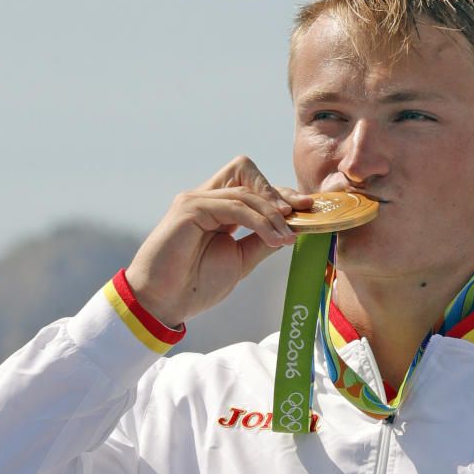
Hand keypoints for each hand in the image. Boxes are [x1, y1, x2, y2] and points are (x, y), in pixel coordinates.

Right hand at [124, 156, 311, 325]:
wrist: (164, 302)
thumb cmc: (196, 284)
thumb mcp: (240, 260)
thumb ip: (262, 241)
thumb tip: (292, 229)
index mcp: (218, 209)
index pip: (252, 187)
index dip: (280, 194)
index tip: (308, 208)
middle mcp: (206, 198)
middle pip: (246, 171)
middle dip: (277, 191)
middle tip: (298, 215)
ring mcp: (196, 199)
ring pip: (244, 191)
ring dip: (272, 214)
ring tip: (285, 238)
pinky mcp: (189, 207)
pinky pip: (234, 205)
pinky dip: (258, 220)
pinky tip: (271, 238)